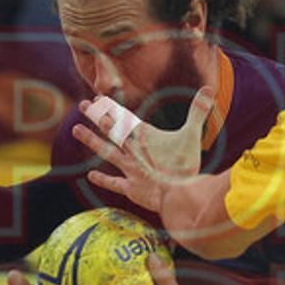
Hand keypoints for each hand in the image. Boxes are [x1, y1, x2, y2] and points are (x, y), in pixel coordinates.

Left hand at [71, 87, 214, 211]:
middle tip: (83, 105)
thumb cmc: (185, 166)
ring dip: (91, 140)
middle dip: (97, 116)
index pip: (125, 118)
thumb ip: (198, 111)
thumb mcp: (192, 135)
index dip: (112, 108)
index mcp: (145, 137)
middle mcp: (133, 151)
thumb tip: (209, 87)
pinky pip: (114, 182)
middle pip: (111, 130)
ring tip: (75, 130)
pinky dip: (103, 179)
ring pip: (107, 151)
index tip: (99, 98)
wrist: (177, 197)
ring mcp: (130, 170)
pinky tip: (90, 176)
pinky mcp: (131, 188)